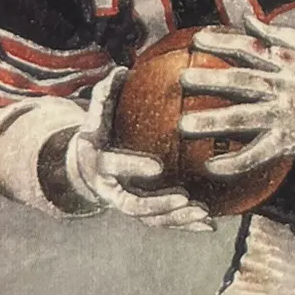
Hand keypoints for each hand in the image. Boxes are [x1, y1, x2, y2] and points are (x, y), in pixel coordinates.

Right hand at [66, 70, 213, 230]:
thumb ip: (106, 94)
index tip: (158, 166)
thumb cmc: (98, 132)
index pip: (113, 165)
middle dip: (158, 204)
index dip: (133, 167)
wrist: (84, 168)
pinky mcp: (140, 214)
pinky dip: (185, 225)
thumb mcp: (96, 114)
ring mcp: (125, 205)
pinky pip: (163, 223)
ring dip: (176, 219)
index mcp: (99, 162)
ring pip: (150, 220)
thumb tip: (123, 69)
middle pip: (133, 205)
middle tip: (184, 198)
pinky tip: (210, 224)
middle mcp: (110, 189)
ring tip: (203, 213)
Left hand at [177, 18, 294, 176]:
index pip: (248, 49)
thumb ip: (277, 35)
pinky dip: (235, 162)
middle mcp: (282, 87)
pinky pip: (258, 153)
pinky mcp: (289, 141)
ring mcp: (285, 116)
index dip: (222, 43)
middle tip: (182, 81)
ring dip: (212, 122)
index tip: (197, 40)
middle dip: (210, 81)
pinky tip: (211, 166)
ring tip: (184, 125)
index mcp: (286, 62)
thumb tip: (247, 20)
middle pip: (241, 83)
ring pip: (243, 119)